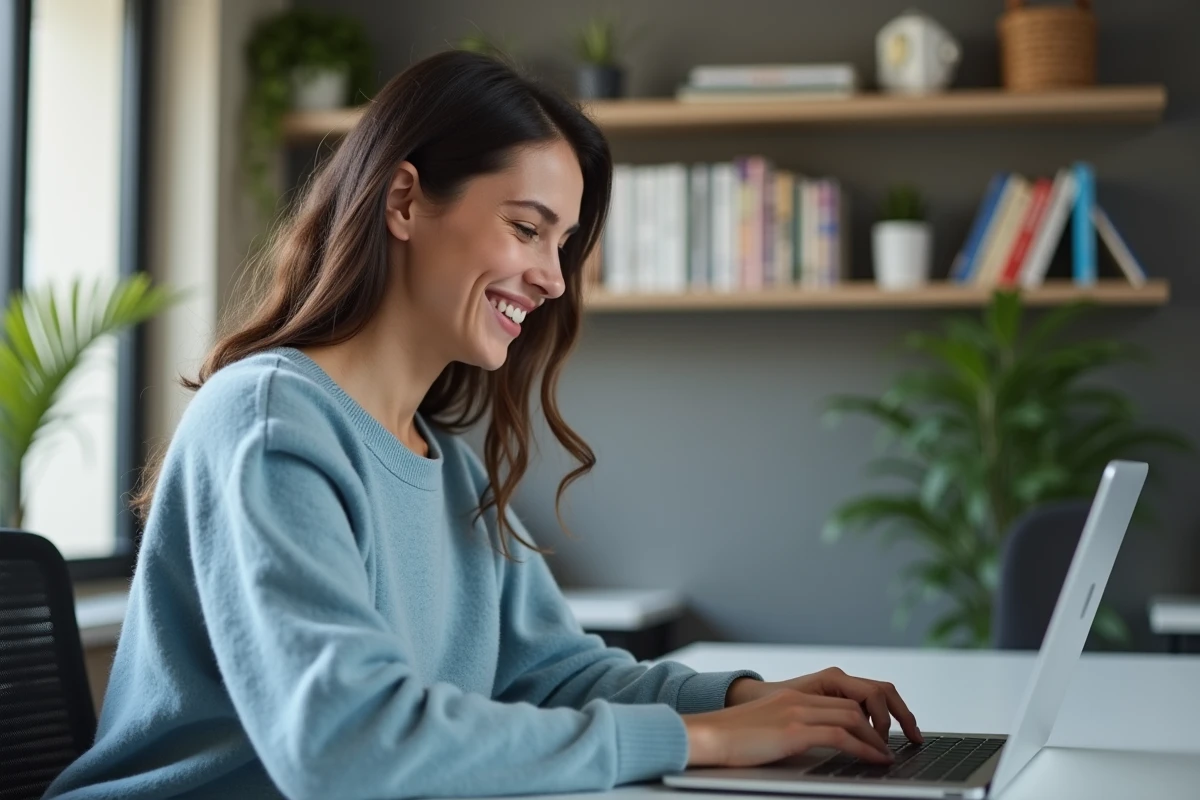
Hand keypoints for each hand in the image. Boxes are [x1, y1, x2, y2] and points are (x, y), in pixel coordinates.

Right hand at [683, 688, 895, 767]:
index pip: (840, 701)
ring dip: (876, 740)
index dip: (864, 718)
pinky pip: (842, 737)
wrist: (707, 736)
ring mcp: (797, 713)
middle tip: (892, 746)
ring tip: (887, 756)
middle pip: (852, 707)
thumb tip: (814, 749)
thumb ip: (789, 731)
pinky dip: (865, 749)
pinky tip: (875, 760)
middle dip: (878, 727)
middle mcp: (798, 700)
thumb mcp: (766, 729)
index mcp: (792, 698)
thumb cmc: (731, 740)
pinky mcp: (794, 731)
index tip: (878, 735)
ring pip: (852, 718)